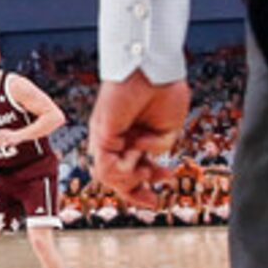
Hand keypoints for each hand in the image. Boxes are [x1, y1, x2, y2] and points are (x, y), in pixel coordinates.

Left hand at [89, 71, 192, 203]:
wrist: (155, 69)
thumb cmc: (163, 92)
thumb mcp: (166, 130)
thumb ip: (156, 150)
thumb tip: (143, 166)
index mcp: (130, 138)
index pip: (129, 172)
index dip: (142, 188)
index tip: (158, 198)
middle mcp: (115, 140)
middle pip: (115, 179)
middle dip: (136, 192)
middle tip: (154, 198)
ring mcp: (106, 137)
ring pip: (109, 176)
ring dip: (132, 181)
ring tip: (148, 169)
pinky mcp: (102, 133)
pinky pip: (107, 165)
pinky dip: (124, 169)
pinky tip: (137, 156)